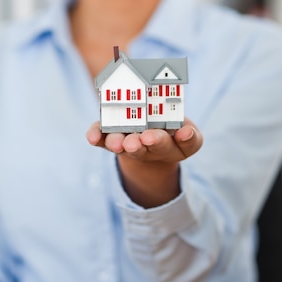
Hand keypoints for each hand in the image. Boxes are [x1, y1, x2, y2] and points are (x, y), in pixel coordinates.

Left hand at [86, 119, 202, 207]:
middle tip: (143, 139)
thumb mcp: (186, 135)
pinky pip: (101, 138)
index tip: (183, 133)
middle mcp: (146, 147)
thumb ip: (190, 136)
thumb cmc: (170, 133)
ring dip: (117, 143)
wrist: (146, 140)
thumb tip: (186, 133)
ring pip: (120, 144)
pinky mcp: (109, 137)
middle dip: (142, 144)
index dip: (183, 139)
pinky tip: (91, 137)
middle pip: (144, 148)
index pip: (180, 145)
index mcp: (171, 146)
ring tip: (118, 143)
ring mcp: (126, 142)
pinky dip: (96, 136)